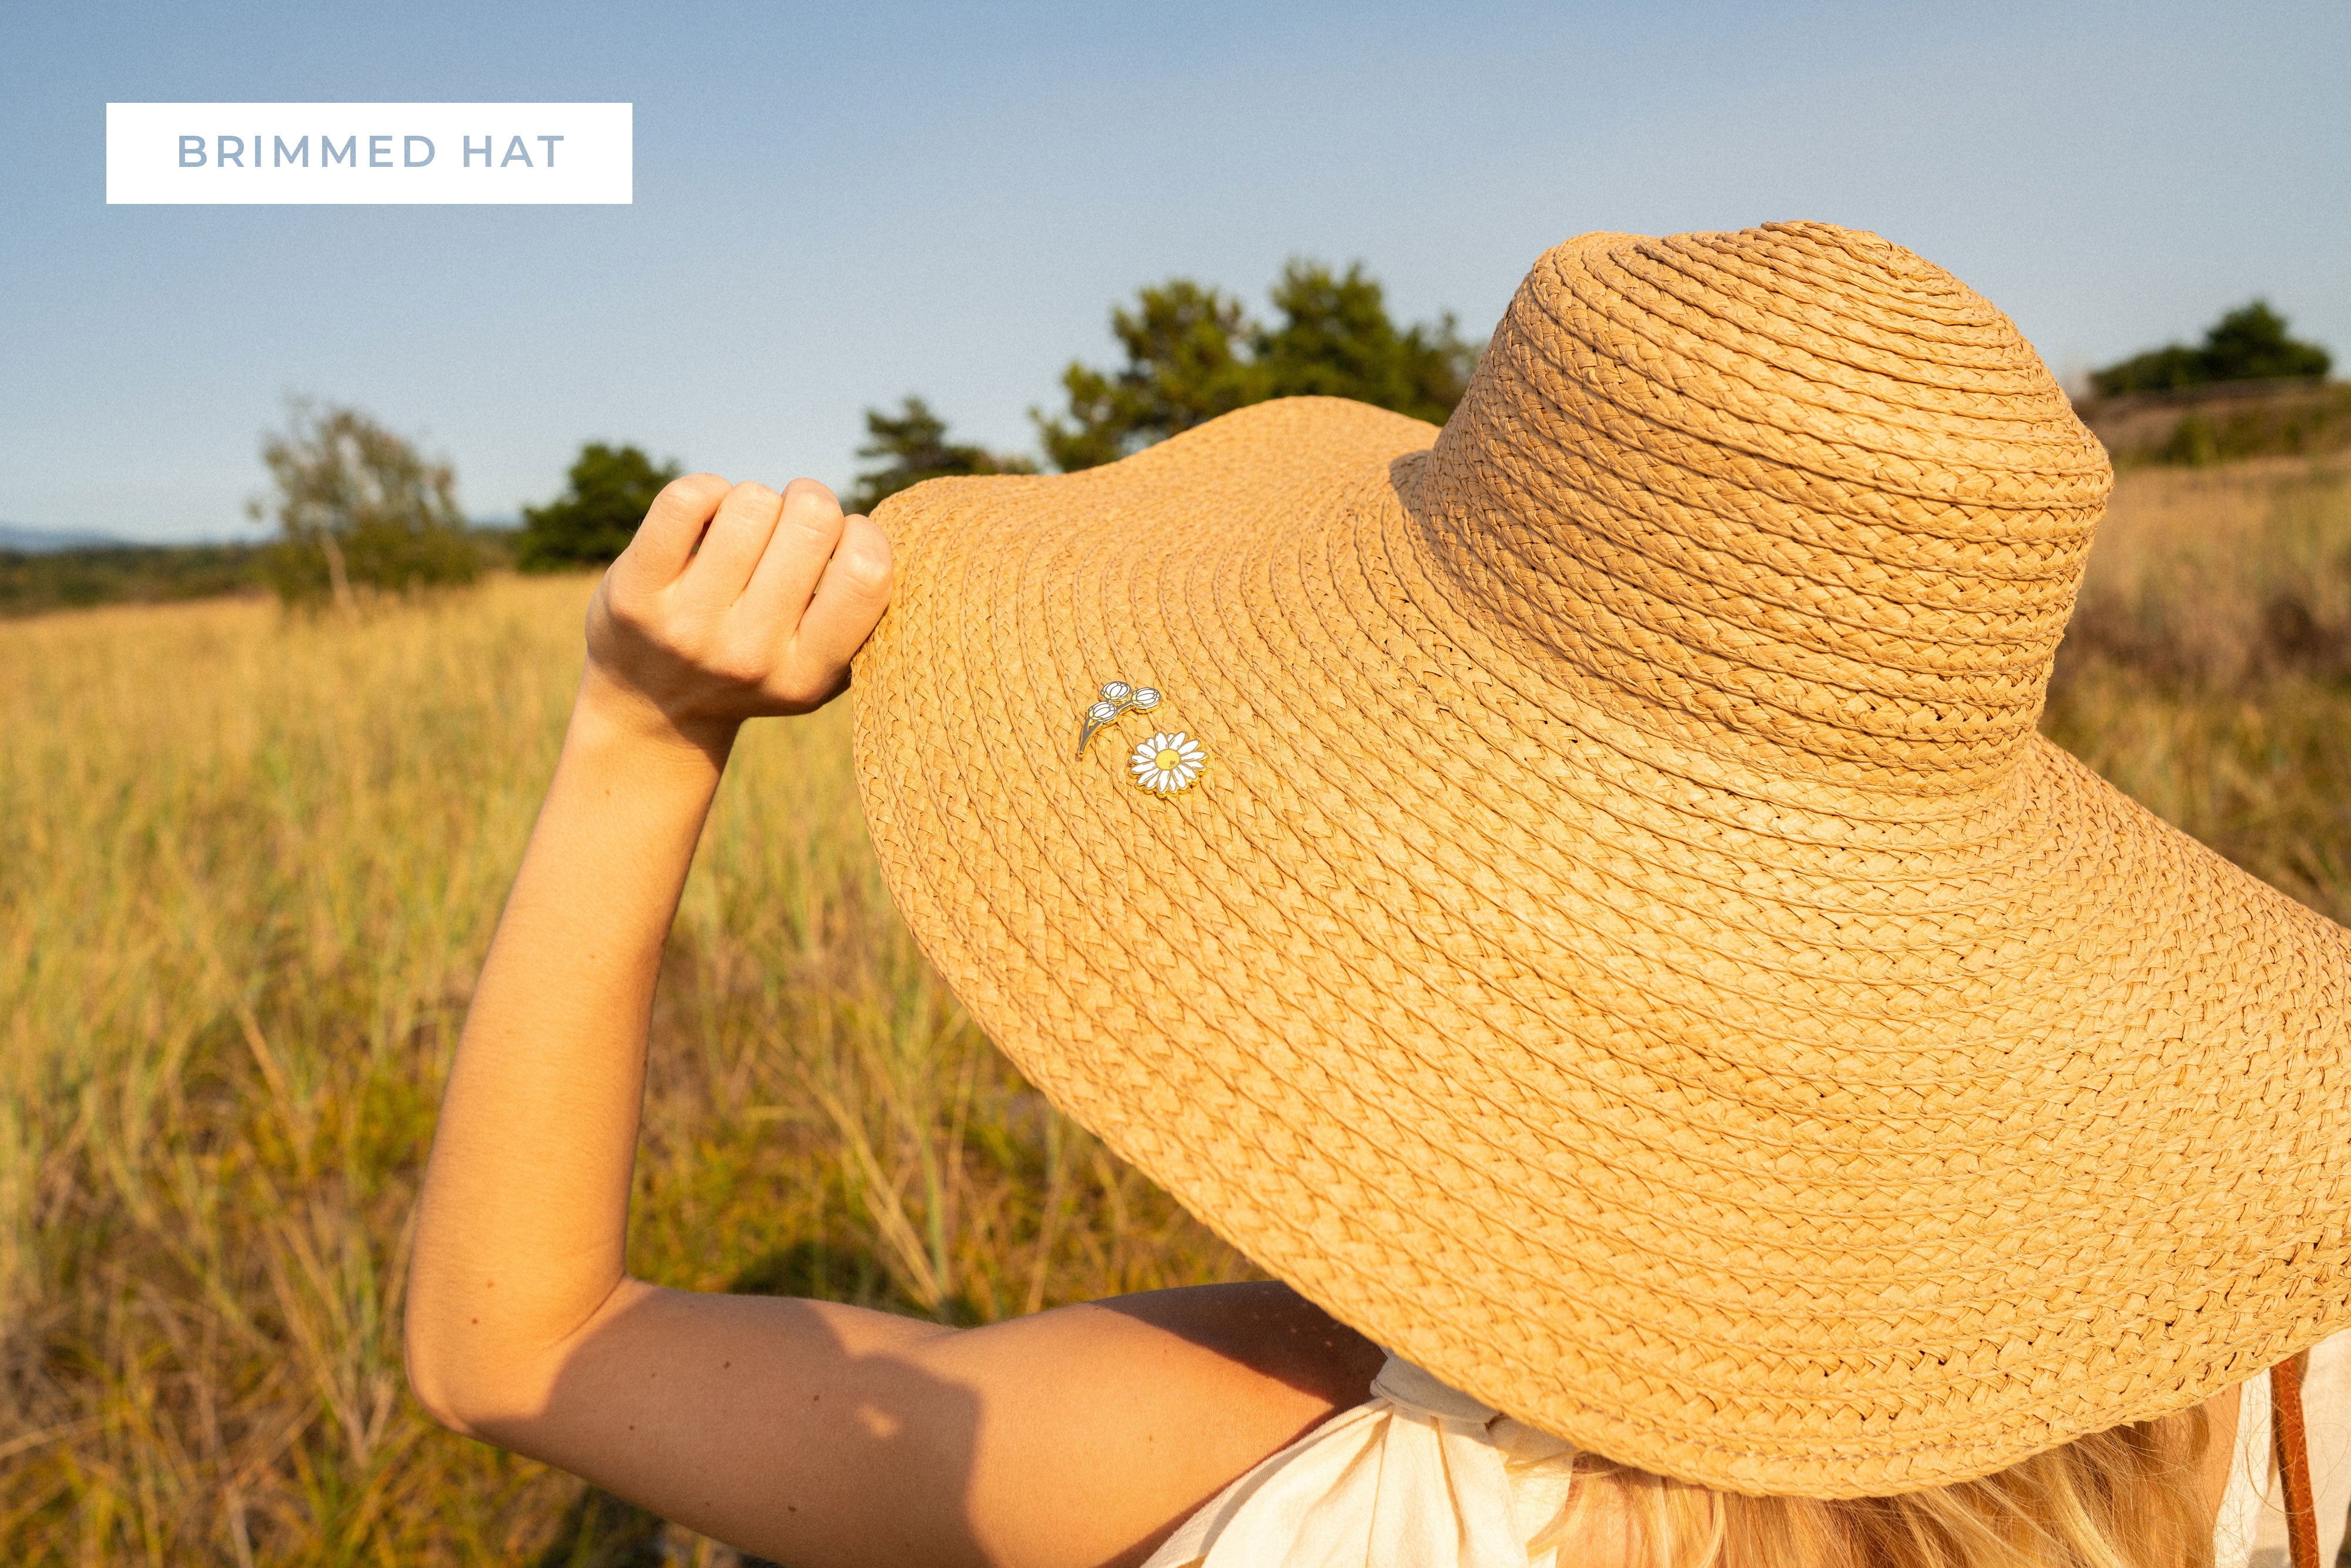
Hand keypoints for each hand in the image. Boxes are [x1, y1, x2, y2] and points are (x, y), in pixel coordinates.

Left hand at [581, 475, 891, 752]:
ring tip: (744, 531)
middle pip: (813, 519)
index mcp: (809, 676)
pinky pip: (688, 499)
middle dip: (810, 503)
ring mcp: (687, 627)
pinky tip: (708, 515)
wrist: (651, 710)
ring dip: (755, 500)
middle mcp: (748, 657)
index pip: (867, 572)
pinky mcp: (634, 595)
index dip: (863, 533)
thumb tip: (889, 533)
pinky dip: (707, 490)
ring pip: (752, 500)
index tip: (842, 545)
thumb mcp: (817, 669)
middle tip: (792, 524)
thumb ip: (859, 620)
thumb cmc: (753, 667)